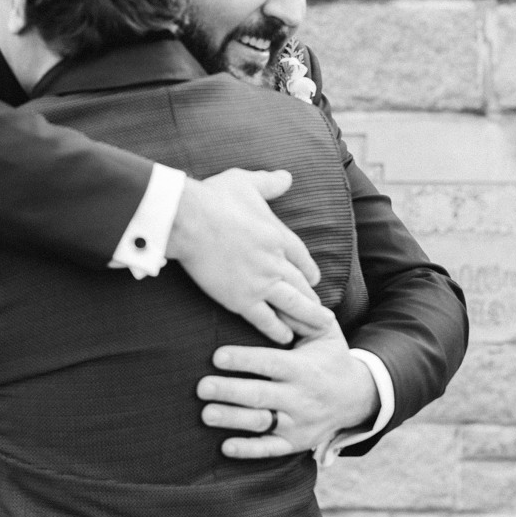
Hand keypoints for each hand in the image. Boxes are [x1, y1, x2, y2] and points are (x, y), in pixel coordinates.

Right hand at [167, 168, 323, 344]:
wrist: (190, 219)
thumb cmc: (214, 198)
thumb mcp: (246, 182)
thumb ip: (269, 183)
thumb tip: (286, 177)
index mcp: (279, 235)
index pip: (302, 257)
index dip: (309, 271)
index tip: (314, 281)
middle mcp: (276, 261)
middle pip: (302, 285)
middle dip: (314, 301)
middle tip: (325, 315)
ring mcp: (260, 282)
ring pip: (293, 305)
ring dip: (308, 319)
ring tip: (319, 330)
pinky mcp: (241, 299)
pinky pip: (266, 320)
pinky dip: (278, 330)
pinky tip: (286, 339)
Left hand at [198, 319, 377, 458]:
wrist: (357, 397)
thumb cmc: (330, 357)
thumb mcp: (324, 333)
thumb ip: (299, 316)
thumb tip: (274, 294)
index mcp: (303, 368)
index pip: (270, 363)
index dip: (244, 360)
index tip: (217, 356)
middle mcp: (300, 397)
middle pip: (260, 394)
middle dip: (230, 391)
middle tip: (201, 387)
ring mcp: (298, 423)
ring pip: (261, 423)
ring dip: (233, 419)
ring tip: (206, 414)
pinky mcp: (295, 442)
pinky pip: (270, 449)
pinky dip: (248, 450)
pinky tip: (225, 446)